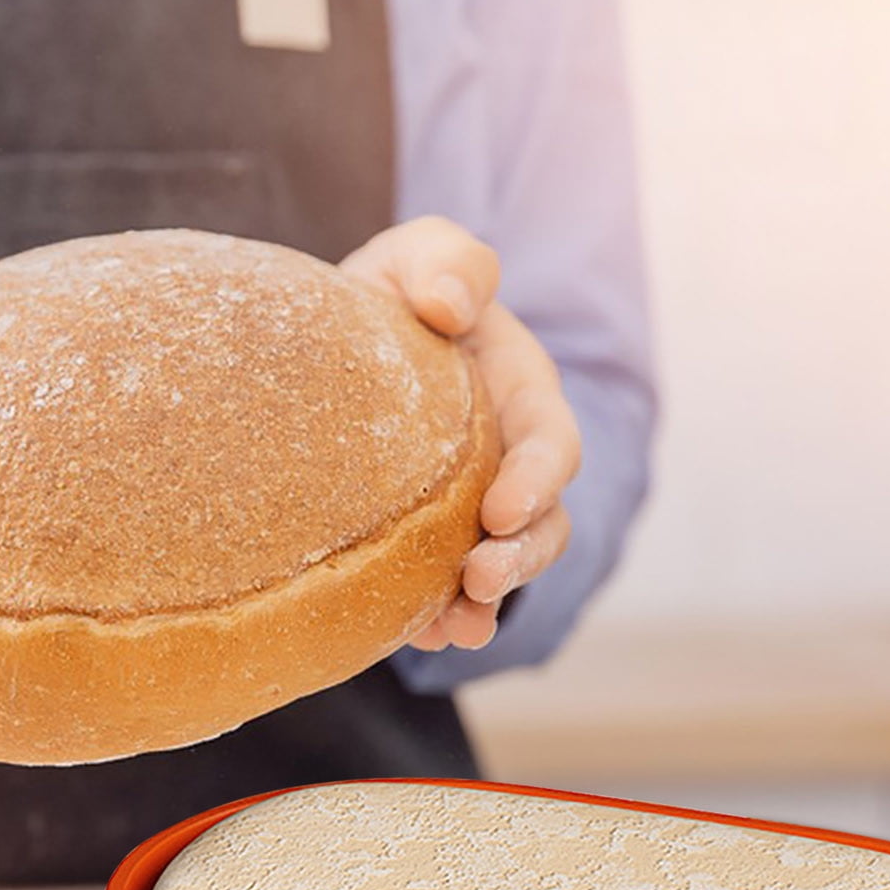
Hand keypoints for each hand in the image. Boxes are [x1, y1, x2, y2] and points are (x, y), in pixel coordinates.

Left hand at [340, 217, 579, 649]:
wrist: (339, 343)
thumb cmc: (395, 294)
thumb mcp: (417, 255)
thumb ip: (448, 262)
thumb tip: (451, 307)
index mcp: (520, 396)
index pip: (551, 444)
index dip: (537, 481)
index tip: (499, 510)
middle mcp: (510, 462)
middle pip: (542, 523)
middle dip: (520, 558)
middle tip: (478, 579)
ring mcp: (475, 510)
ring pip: (504, 568)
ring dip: (487, 602)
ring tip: (456, 627)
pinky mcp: (432, 543)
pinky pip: (447, 591)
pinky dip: (439, 617)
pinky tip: (416, 634)